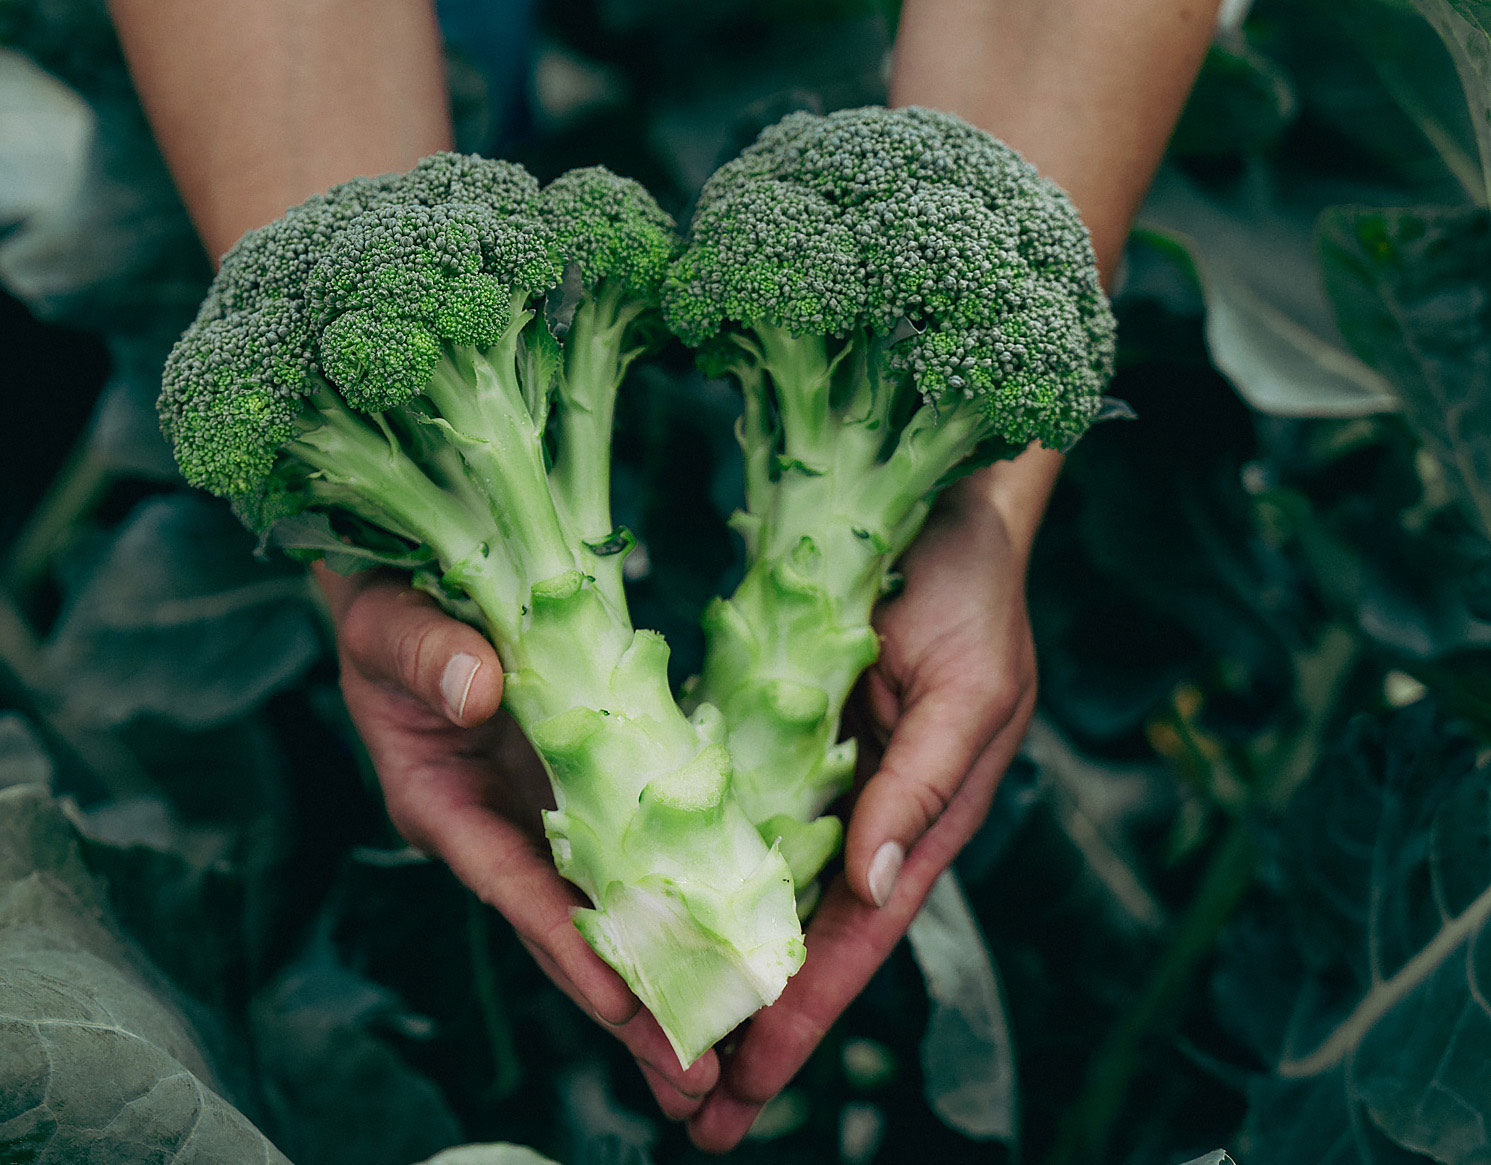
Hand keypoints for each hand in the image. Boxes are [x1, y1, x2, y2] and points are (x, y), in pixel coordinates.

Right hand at [316, 566, 721, 1117]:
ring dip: (664, 978)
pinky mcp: (586, 791)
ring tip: (722, 1058)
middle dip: (629, 1007)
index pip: (511, 885)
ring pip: (609, 911)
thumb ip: (425, 654)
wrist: (414, 589)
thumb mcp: (386, 626)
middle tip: (695, 1081)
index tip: (622, 1003)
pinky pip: (638, 853)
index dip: (565, 944)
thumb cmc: (385, 612)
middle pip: (568, 931)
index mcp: (442, 806)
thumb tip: (477, 689)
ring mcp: (544, 818)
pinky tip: (731, 943)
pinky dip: (678, 900)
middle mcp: (499, 830)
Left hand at [687, 460, 1048, 1151]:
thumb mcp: (968, 689)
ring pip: (747, 891)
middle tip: (686, 1113)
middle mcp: (855, 813)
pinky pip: (718, 812)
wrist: (939, 505)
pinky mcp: (765, 730)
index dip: (802, 1018)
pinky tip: (639, 917)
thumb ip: (922, 786)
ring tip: (649, 1042)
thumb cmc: (971, 591)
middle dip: (743, 1027)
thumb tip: (871, 889)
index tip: (748, 1090)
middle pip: (792, 939)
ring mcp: (806, 775)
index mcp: (913, 818)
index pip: (850, 940)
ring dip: (704, 965)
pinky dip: (684, 870)